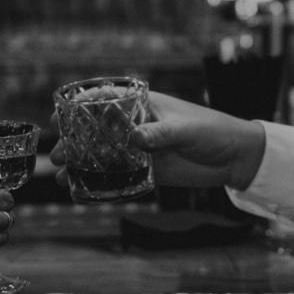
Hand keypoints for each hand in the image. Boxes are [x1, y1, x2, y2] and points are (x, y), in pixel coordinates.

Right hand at [50, 90, 267, 190]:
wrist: (235, 158)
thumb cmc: (213, 131)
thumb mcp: (186, 129)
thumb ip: (160, 133)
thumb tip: (134, 138)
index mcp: (142, 105)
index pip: (102, 102)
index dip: (76, 110)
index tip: (58, 120)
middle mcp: (136, 126)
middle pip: (96, 133)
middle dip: (73, 144)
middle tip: (57, 157)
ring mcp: (140, 150)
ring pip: (103, 156)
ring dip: (82, 166)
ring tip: (62, 178)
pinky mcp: (148, 171)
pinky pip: (119, 177)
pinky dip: (101, 184)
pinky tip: (83, 192)